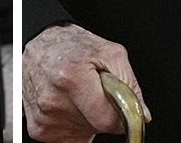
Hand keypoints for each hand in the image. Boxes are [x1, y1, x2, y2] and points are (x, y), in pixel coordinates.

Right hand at [23, 23, 149, 142]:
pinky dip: (75, 124)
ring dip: (88, 117)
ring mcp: (43, 118)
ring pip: (85, 133)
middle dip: (103, 111)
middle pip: (96, 126)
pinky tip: (70, 104)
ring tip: (80, 94)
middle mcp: (52, 100)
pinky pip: (69, 137)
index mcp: (70, 77)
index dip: (121, 116)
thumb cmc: (73, 47)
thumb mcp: (111, 53)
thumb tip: (142, 114)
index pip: (107, 119)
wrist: (40, 48)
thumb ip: (129, 84)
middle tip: (95, 90)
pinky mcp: (38, 130)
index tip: (123, 108)